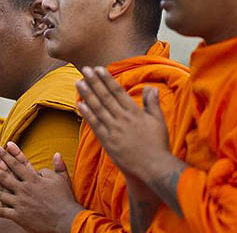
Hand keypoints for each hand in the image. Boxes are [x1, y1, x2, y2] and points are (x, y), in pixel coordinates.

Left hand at [0, 144, 83, 232]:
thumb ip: (58, 166)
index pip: (17, 164)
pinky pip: (0, 213)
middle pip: (3, 176)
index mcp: (34, 179)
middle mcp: (24, 189)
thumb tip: (56, 153)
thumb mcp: (62, 180)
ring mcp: (20, 203)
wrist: (66, 220)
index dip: (6, 155)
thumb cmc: (65, 200)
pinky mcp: (18, 216)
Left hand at [76, 66, 185, 215]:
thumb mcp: (158, 121)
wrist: (153, 167)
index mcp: (134, 112)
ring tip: (78, 83)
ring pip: (97, 109)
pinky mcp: (107, 142)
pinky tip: (79, 105)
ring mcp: (114, 130)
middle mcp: (122, 119)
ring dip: (87, 95)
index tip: (98, 69)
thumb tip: (151, 87)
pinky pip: (95, 125)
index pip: (117, 91)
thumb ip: (152, 103)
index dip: (107, 79)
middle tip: (84, 69)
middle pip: (105, 97)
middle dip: (94, 82)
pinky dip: (87, 114)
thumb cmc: (157, 144)